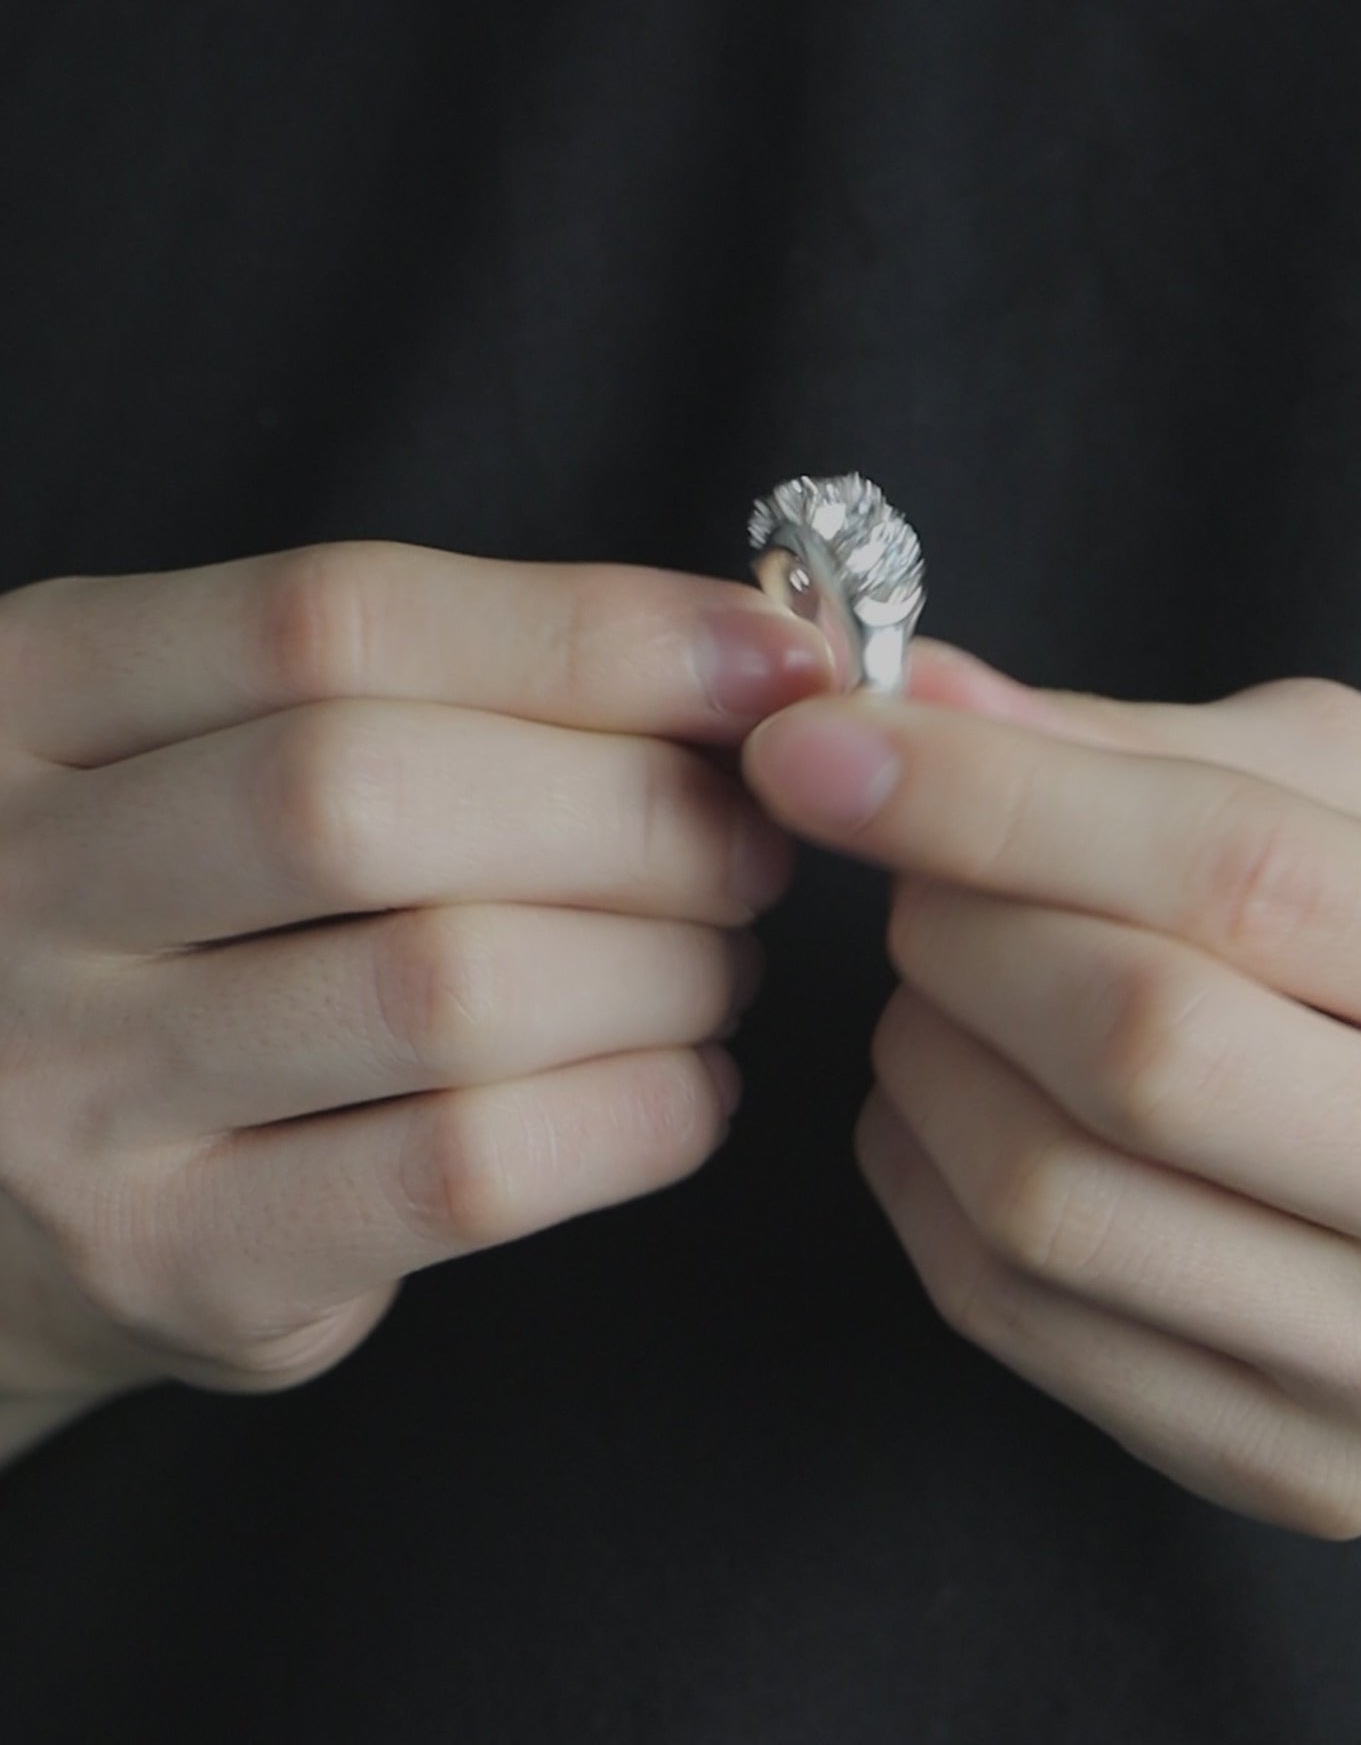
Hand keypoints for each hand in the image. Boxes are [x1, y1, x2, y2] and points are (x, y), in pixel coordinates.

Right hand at [0, 539, 832, 1450]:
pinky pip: (464, 1172)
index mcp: (38, 697)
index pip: (334, 621)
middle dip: (634, 810)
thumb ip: (423, 683)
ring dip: (658, 966)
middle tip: (747, 840)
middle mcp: (22, 883)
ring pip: (441, 989)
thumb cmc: (176, 917)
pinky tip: (684, 1086)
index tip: (767, 657)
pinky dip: (634, 1115)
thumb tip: (730, 658)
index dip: (587, 631)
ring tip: (719, 961)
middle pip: (372, 798)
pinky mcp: (177, 1259)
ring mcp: (79, 1089)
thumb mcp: (216, 746)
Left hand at [743, 640, 1360, 1537]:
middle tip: (926, 877)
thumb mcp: (1356, 805)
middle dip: (959, 926)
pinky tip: (957, 1102)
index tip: (821, 745)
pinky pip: (1009, 1309)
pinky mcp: (1293, 1466)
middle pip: (1131, 1044)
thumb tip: (919, 700)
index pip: (1232, 873)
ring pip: (1042, 1195)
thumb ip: (1147, 749)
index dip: (991, 798)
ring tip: (953, 986)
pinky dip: (921, 1177)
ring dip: (924, 1052)